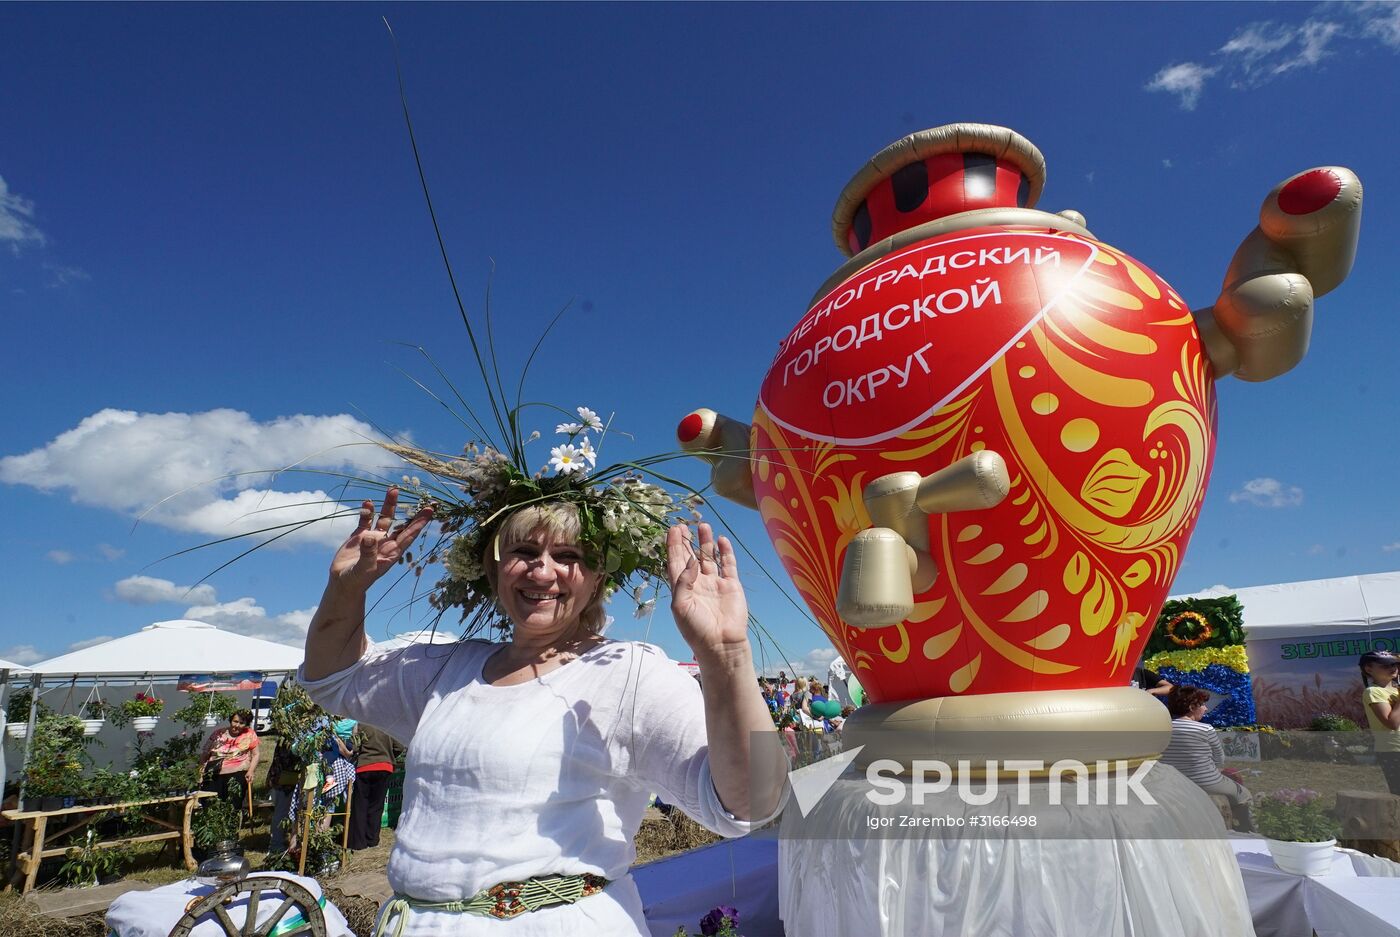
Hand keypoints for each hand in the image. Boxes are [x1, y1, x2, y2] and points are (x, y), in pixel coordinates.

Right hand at [329, 488, 433, 590]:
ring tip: (393, 490)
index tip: (430, 510)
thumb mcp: (364, 569)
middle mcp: (386, 542)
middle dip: (410, 511)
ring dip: (389, 505)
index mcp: (392, 552)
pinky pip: (366, 520)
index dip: (419, 523)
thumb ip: (368, 554)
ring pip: (384, 518)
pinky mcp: (359, 535)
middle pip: (401, 524)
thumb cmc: (357, 580)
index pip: (409, 535)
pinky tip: (368, 502)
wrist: (343, 582)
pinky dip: (367, 511)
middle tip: (421, 496)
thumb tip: (370, 537)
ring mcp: (373, 538)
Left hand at [666, 523, 748, 661]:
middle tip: (684, 524)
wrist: (721, 644)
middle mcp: (698, 583)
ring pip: (710, 557)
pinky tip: (721, 539)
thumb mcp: (680, 606)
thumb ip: (683, 581)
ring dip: (706, 542)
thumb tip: (691, 560)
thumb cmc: (696, 629)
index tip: (672, 530)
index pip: (676, 562)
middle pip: (691, 556)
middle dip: (687, 541)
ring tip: (703, 525)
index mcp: (682, 588)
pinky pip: (728, 564)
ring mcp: (715, 583)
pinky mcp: (731, 585)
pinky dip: (725, 552)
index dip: (673, 546)